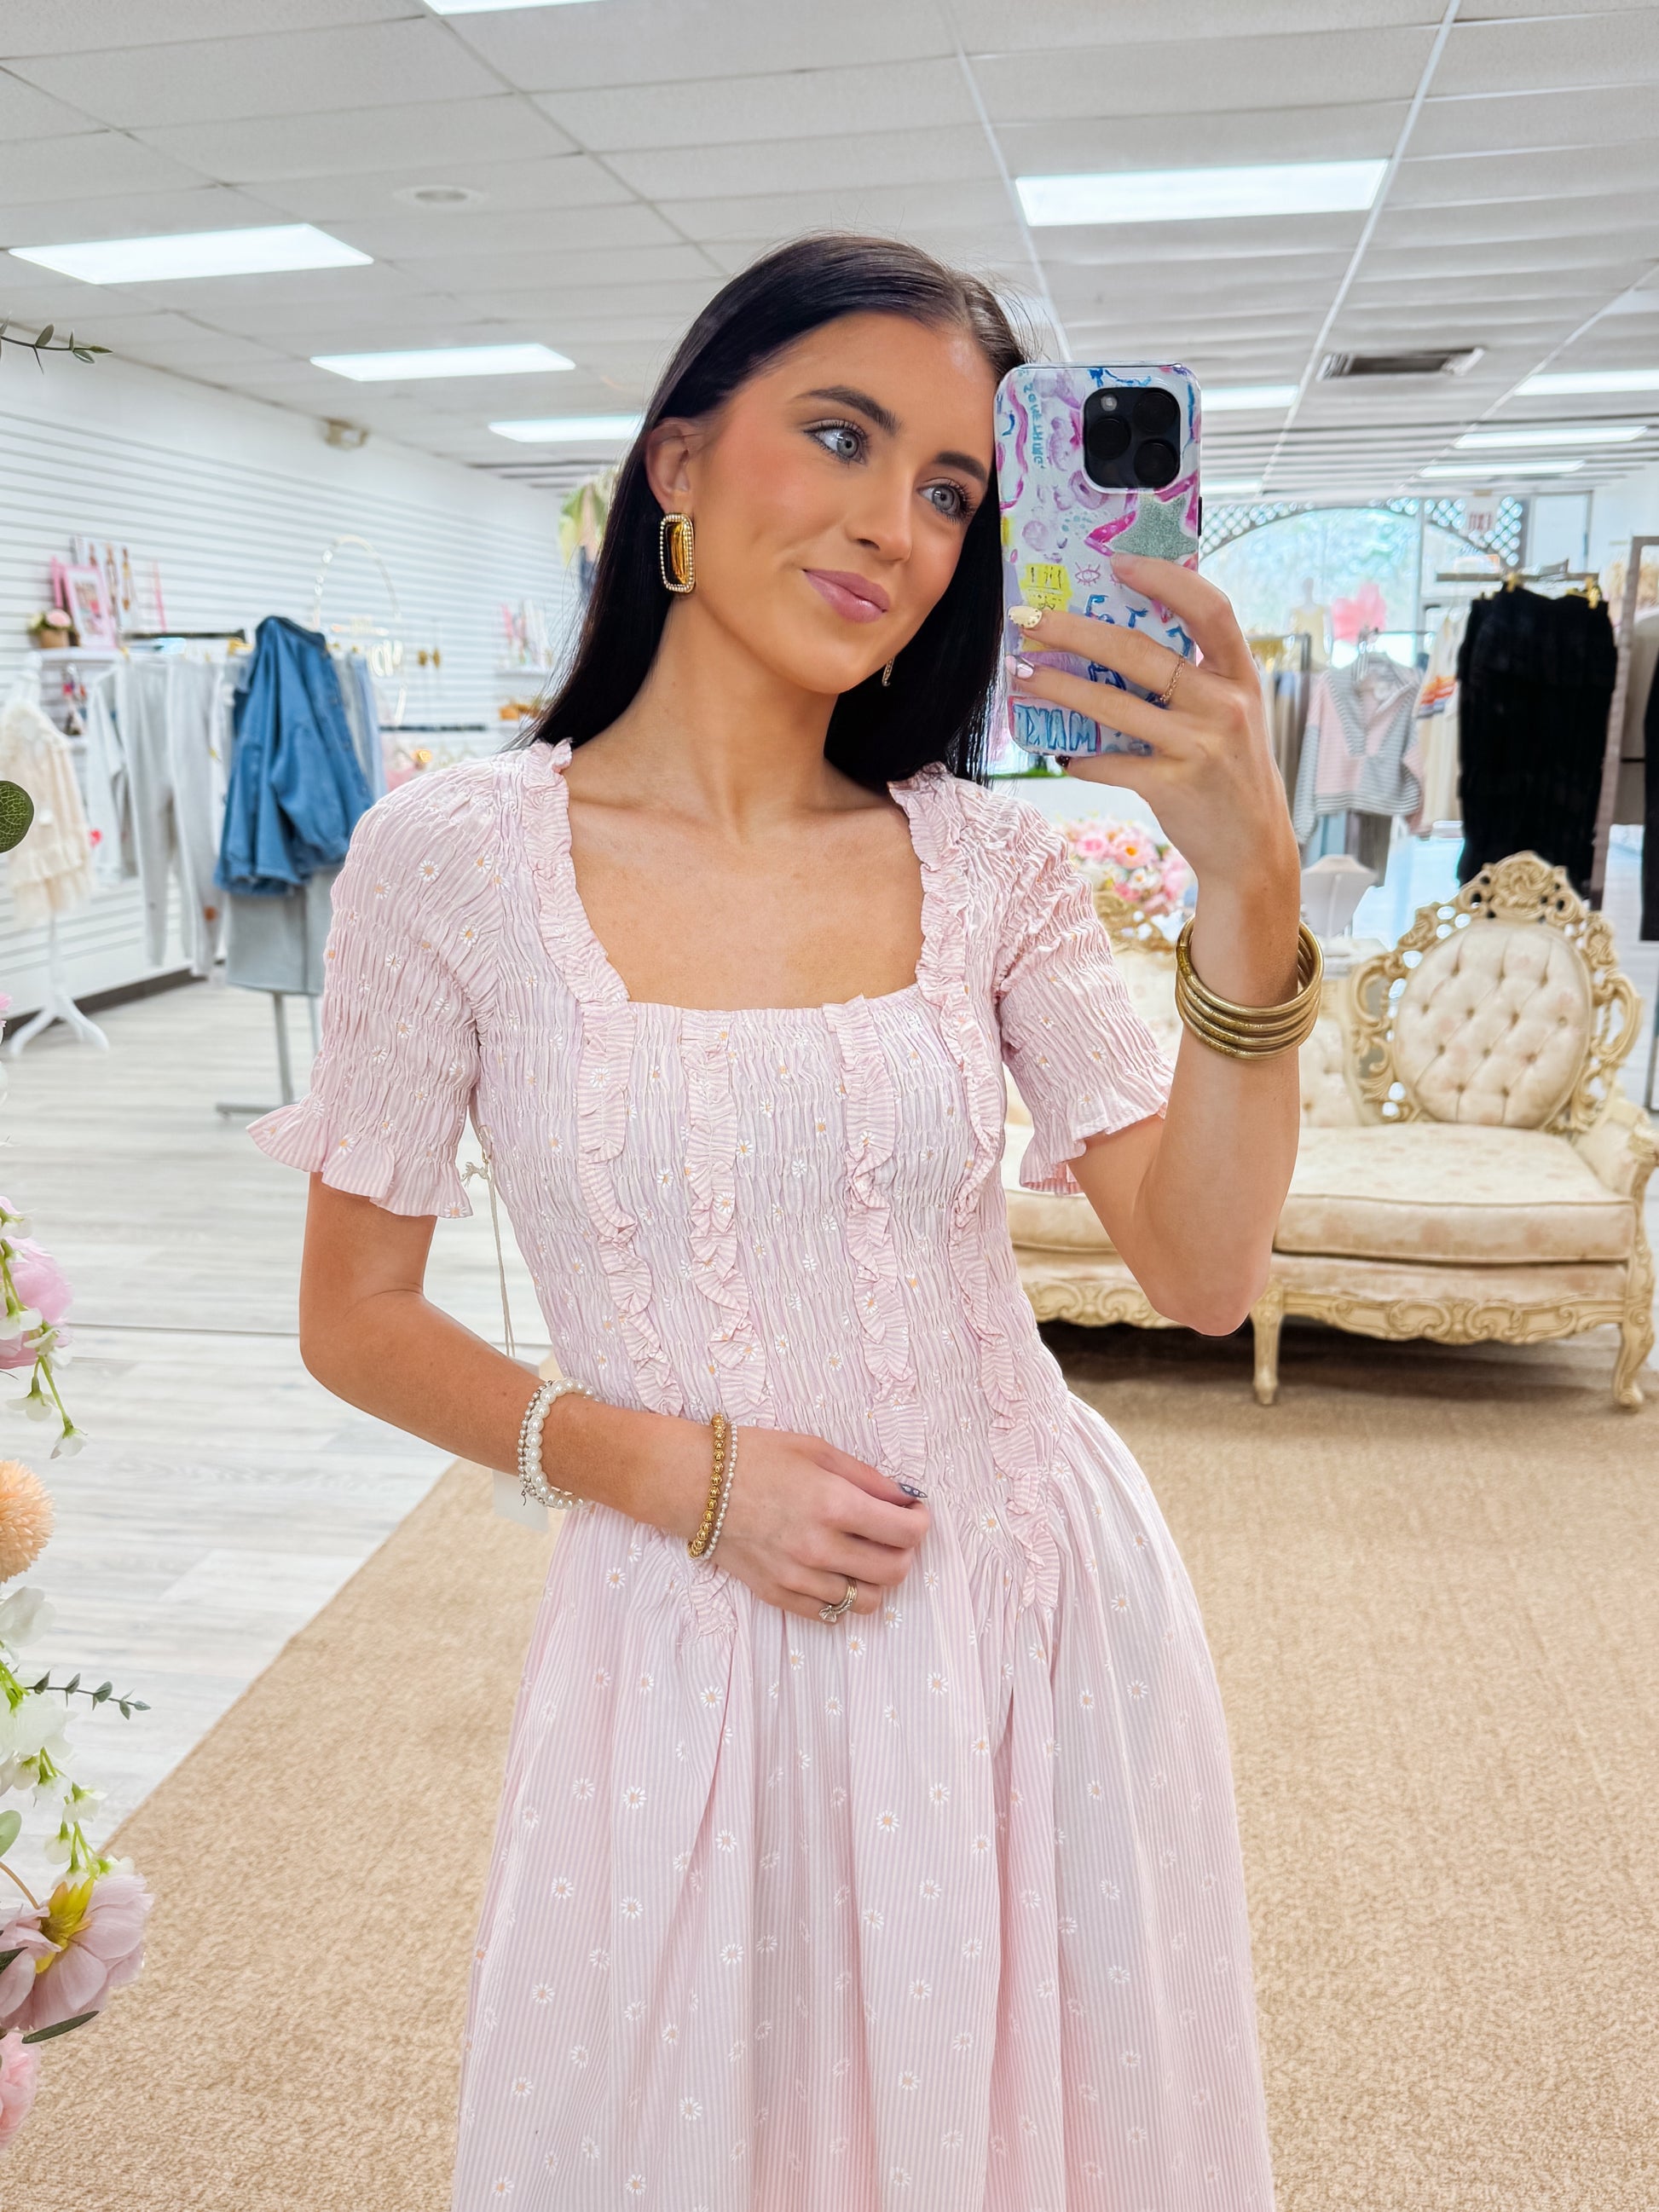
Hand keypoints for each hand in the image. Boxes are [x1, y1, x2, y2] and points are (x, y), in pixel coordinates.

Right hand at [686, 1426, 929, 1621]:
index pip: (906, 1533)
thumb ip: (868, 1478)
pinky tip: (838, 1571)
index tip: (916, 1512)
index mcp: (834, 1505)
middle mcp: (819, 1547)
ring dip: (876, 1578)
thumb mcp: (818, 1450)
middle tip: (895, 1532)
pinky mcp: (777, 1595)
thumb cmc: (754, 1457)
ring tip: (865, 1553)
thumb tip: (905, 1500)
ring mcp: (797, 1578)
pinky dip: (844, 1597)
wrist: (693, 1485)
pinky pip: (830, 1615)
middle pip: (894, 1571)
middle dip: (905, 1551)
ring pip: (866, 1601)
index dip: (921, 1522)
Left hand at [1008, 553, 1299, 930]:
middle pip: (1139, 651)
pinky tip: (1058, 753)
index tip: (1117, 563)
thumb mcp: (1231, 714)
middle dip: (1075, 630)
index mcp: (1240, 674)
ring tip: (1021, 673)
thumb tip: (1119, 639)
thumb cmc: (1230, 772)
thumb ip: (1194, 677)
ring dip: (1058, 686)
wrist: (1253, 848)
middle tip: (1030, 619)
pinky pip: (1110, 762)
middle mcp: (1224, 703)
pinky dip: (1080, 757)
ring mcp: (1199, 745)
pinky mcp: (1173, 786)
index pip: (1210, 608)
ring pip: (1113, 703)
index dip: (1165, 578)